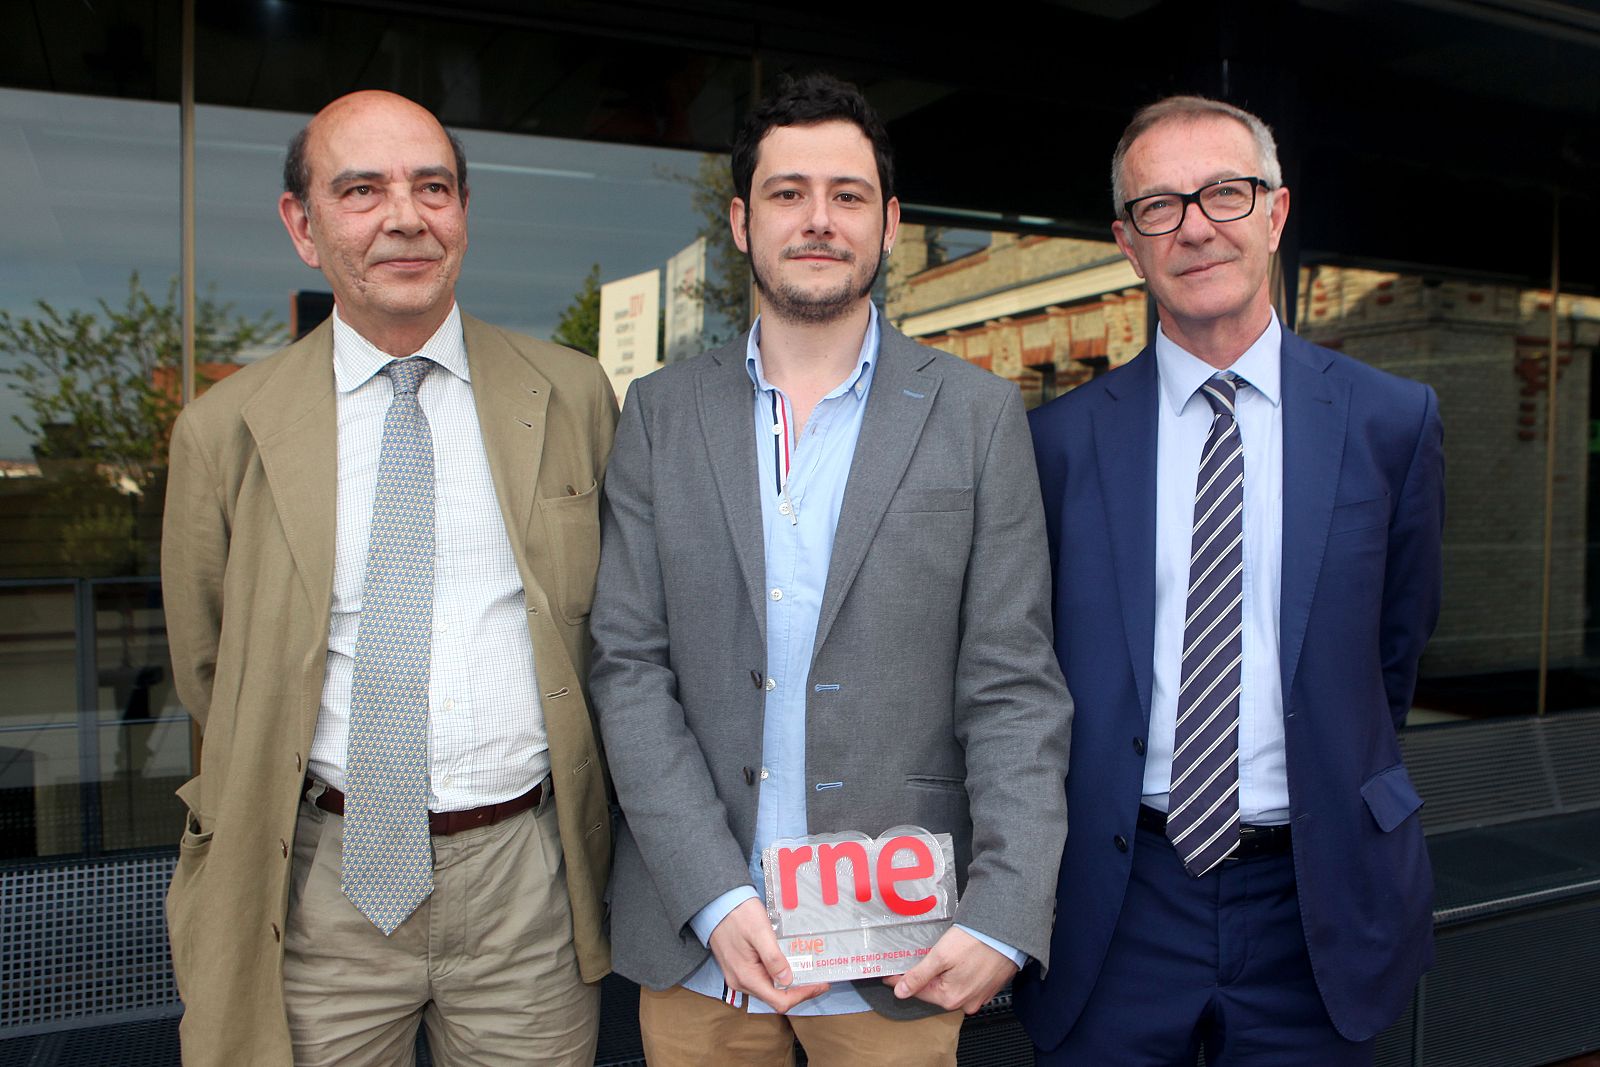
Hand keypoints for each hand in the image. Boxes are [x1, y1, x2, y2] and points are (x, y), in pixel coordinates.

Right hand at [708, 898, 829, 1012]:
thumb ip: (773, 958)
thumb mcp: (760, 932)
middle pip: (775, 998)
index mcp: (746, 977)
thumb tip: (787, 981)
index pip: (779, 1001)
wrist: (716, 903)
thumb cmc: (739, 914)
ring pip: (769, 990)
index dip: (802, 995)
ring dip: (788, 984)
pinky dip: (777, 977)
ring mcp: (738, 976)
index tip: (821, 984)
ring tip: (806, 971)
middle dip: (798, 990)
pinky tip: (788, 965)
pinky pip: (761, 979)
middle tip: (818, 978)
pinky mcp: (738, 968)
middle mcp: (741, 983)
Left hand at [883, 926, 1017, 1013]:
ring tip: (936, 958)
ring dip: (941, 975)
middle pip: (935, 990)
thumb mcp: (940, 956)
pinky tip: (957, 961)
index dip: (901, 980)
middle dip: (923, 977)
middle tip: (912, 961)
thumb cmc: (976, 942)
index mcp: (950, 998)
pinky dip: (958, 974)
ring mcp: (979, 996)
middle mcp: (965, 1002)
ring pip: (951, 987)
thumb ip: (919, 976)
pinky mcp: (988, 987)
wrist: (1007, 934)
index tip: (889, 975)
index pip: (918, 991)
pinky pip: (966, 983)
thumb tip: (900, 993)